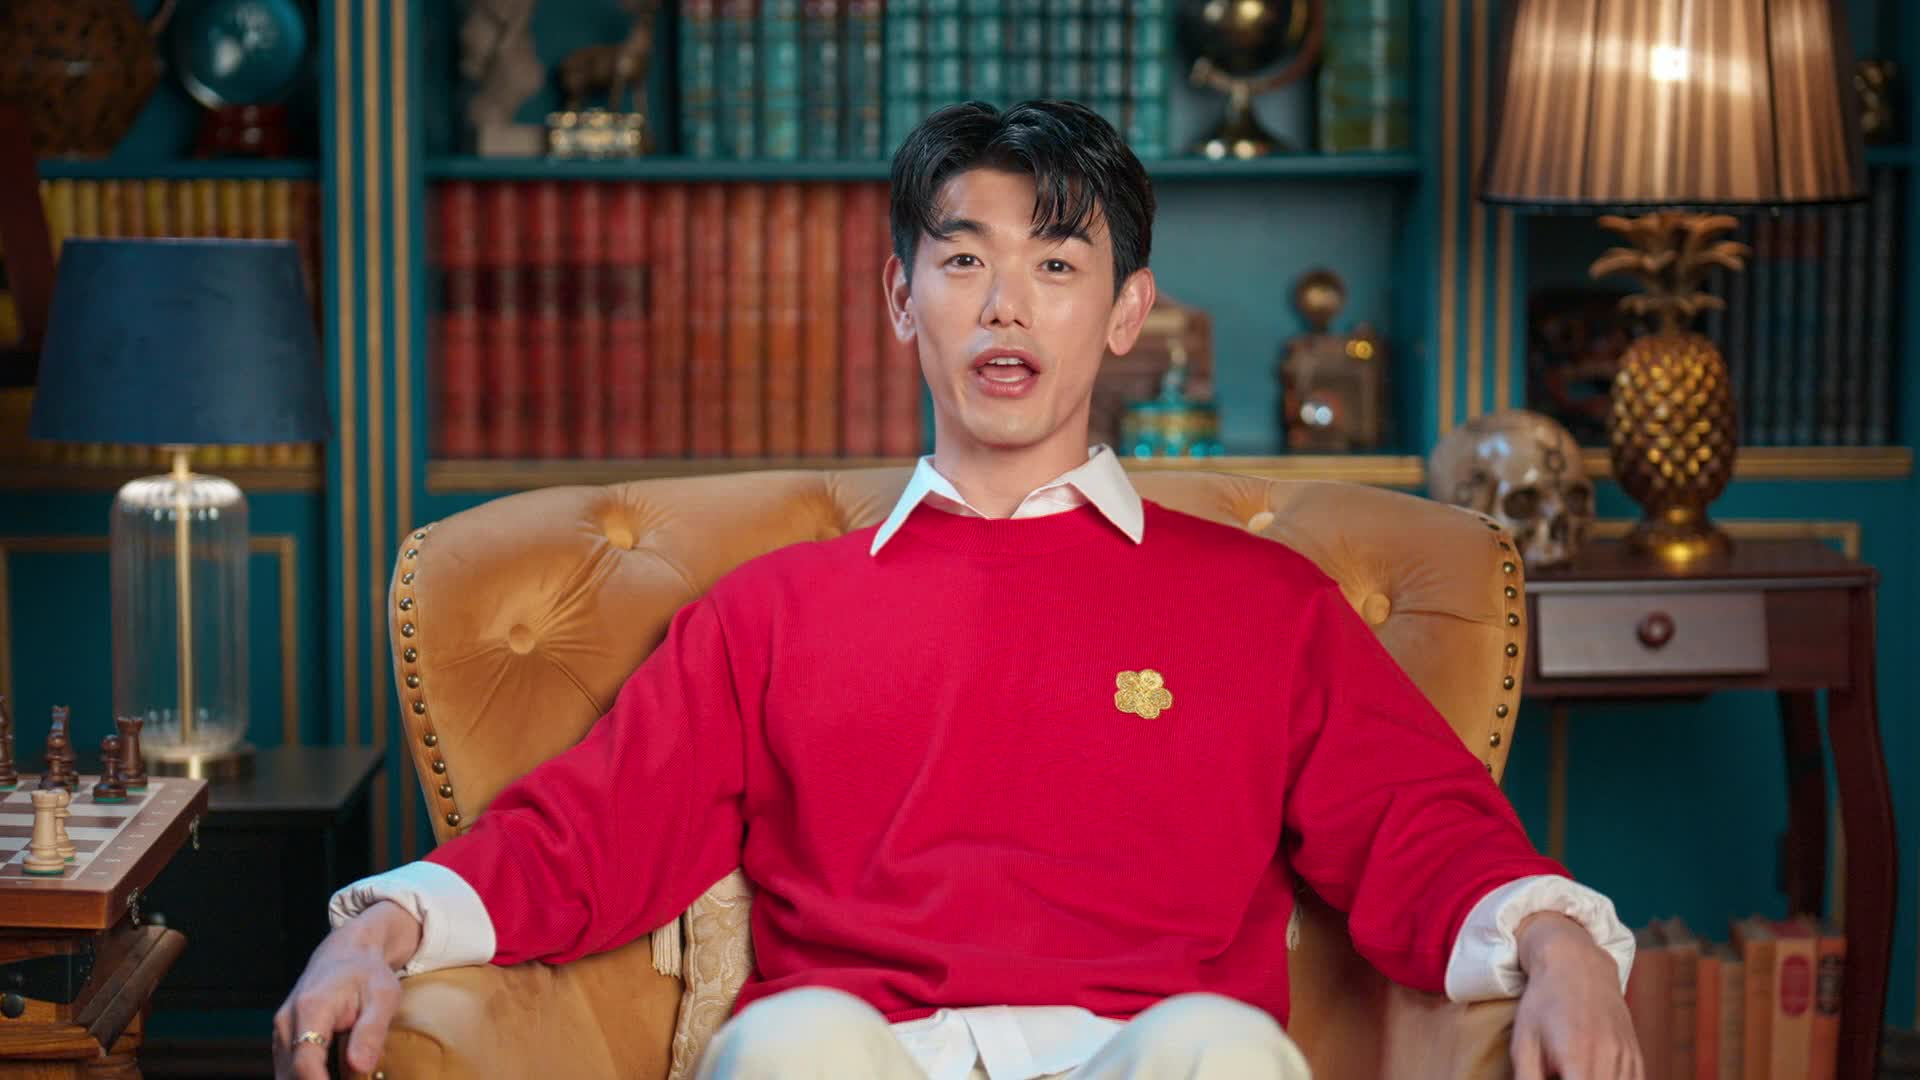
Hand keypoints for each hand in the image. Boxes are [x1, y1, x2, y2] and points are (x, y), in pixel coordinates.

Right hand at [272, 901, 421, 1078]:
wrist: (346, 953)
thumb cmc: (368, 974)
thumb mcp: (383, 997)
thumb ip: (370, 1032)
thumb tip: (360, 1067)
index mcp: (311, 1008)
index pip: (306, 1061)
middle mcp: (287, 1021)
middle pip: (292, 1074)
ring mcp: (281, 1031)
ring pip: (287, 1075)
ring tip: (348, 1077)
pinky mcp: (283, 1039)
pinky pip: (289, 1070)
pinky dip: (309, 1078)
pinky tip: (334, 1076)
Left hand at [1510, 911, 1641, 1079]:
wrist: (1578, 965)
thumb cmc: (1543, 1003)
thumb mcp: (1524, 1041)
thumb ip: (1528, 1079)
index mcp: (1577, 1057)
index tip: (1552, 1077)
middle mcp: (1609, 1059)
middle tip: (1558, 1071)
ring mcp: (1627, 1057)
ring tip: (1572, 1069)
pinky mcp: (1636, 1056)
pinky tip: (1592, 1072)